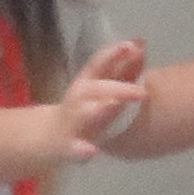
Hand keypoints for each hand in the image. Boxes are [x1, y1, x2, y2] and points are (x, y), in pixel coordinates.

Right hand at [52, 42, 152, 159]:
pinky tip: (92, 151)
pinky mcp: (69, 145)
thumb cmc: (84, 107)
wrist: (50, 136)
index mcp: (87, 80)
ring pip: (86, 114)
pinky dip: (82, 150)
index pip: (99, 62)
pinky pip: (75, 149)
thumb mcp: (101, 85)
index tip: (134, 45)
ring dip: (100, 110)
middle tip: (144, 93)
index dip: (115, 53)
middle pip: (98, 89)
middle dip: (120, 88)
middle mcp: (79, 97)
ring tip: (114, 105)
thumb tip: (142, 43)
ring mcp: (73, 121)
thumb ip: (123, 67)